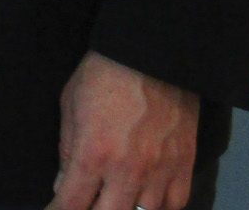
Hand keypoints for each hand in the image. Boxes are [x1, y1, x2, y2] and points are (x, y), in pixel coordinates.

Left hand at [47, 52, 198, 209]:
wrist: (151, 54)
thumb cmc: (102, 74)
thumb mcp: (70, 106)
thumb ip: (66, 150)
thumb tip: (63, 186)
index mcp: (93, 154)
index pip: (72, 203)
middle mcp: (127, 170)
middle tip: (86, 202)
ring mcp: (159, 170)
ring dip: (126, 208)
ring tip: (114, 198)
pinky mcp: (184, 164)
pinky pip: (175, 203)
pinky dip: (159, 206)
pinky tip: (146, 199)